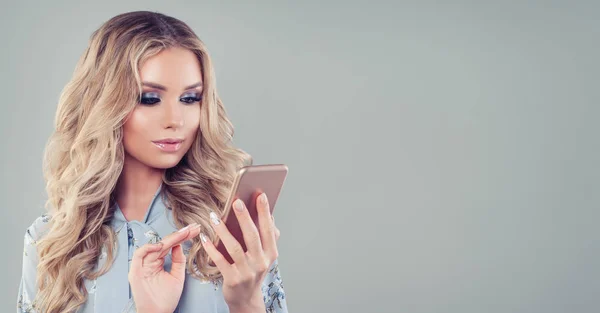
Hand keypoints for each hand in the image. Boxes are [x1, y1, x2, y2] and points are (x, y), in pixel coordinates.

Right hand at [128, 223, 201, 312]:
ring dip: (169, 239)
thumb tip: (179, 244)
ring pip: (155, 246)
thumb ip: (178, 261)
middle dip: (180, 234)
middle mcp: (149, 261)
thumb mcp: (177, 276)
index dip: (183, 237)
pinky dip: (149, 248)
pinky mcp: (135, 272)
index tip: (195, 230)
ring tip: (183, 234)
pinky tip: (162, 245)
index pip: (171, 245)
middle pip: (165, 243)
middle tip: (193, 227)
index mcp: (158, 262)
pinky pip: (139, 255)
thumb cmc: (166, 298)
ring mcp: (142, 265)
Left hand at [200, 193, 280, 310]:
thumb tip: (268, 214)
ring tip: (214, 216)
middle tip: (236, 201)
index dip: (265, 213)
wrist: (246, 298)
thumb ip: (267, 236)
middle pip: (252, 236)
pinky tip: (205, 237)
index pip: (268, 230)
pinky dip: (211, 248)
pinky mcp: (232, 279)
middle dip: (244, 217)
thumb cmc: (253, 271)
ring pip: (234, 247)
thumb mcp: (265, 255)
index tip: (260, 196)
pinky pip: (220, 260)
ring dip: (223, 230)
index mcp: (271, 253)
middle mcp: (261, 262)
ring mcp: (247, 272)